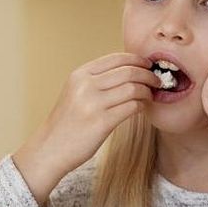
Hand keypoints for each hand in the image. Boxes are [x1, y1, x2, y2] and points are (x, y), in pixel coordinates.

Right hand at [14, 53, 160, 202]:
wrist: (50, 148)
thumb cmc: (67, 122)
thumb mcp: (75, 92)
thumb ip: (96, 80)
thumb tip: (129, 70)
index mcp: (80, 75)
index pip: (116, 58)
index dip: (137, 60)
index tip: (148, 66)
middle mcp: (86, 85)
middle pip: (128, 71)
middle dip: (148, 75)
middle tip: (157, 80)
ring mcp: (93, 104)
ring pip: (133, 89)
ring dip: (147, 91)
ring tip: (150, 95)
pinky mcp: (101, 123)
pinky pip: (132, 107)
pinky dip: (141, 106)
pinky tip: (141, 108)